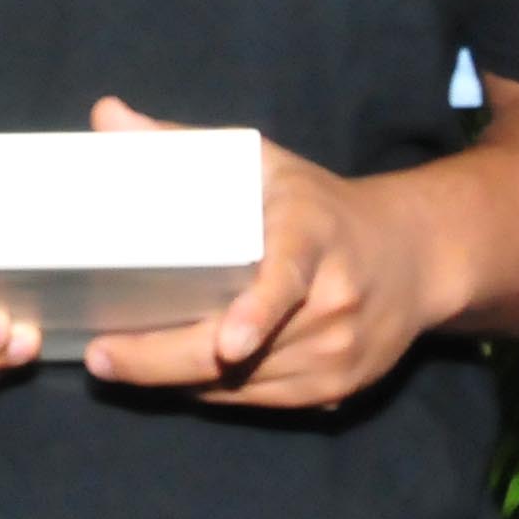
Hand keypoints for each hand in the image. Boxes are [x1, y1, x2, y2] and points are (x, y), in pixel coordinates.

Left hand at [78, 98, 454, 407]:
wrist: (416, 257)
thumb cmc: (319, 205)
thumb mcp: (263, 163)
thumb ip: (182, 143)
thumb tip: (105, 114)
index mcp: (315, 235)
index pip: (288, 277)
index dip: (257, 311)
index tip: (229, 343)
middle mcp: (335, 301)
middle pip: (245, 352)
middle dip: (165, 359)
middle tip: (102, 355)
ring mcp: (340, 354)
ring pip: (242, 386)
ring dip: (178, 380)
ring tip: (120, 361)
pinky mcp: (338, 391)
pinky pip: (259, 403)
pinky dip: (214, 393)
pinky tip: (176, 378)